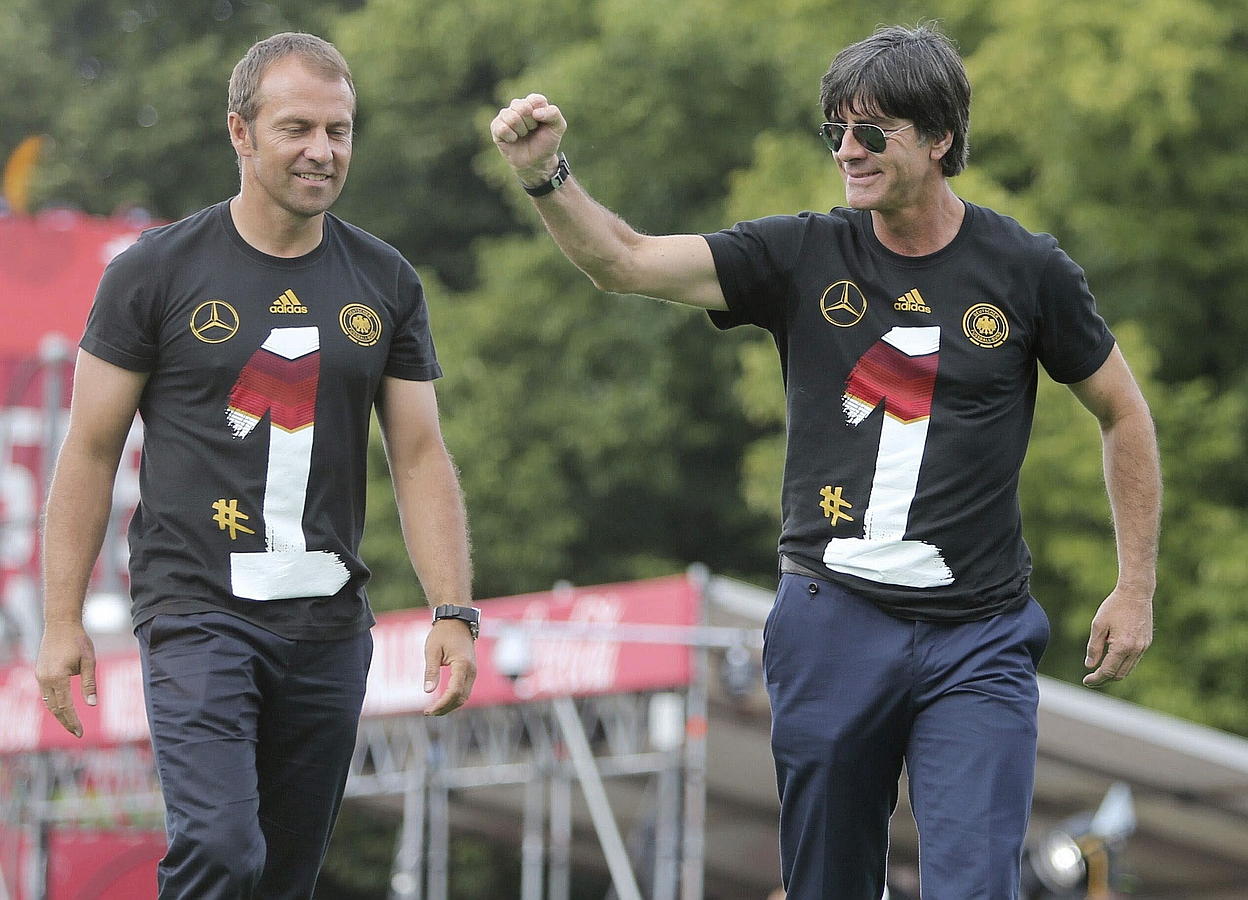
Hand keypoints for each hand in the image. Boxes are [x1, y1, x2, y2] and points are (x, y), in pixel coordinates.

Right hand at [34, 621, 96, 737]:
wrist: (60, 624)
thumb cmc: (78, 641)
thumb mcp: (89, 661)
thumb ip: (89, 683)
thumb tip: (92, 705)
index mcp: (57, 677)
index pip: (65, 707)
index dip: (73, 721)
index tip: (80, 733)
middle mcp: (45, 679)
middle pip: (54, 708)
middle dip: (66, 722)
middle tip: (77, 733)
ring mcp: (40, 676)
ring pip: (48, 702)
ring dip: (59, 714)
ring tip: (72, 724)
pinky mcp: (39, 672)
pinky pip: (46, 693)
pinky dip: (54, 703)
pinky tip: (63, 708)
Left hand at [423, 618, 476, 715]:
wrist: (457, 622)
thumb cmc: (443, 634)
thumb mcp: (432, 650)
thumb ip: (431, 671)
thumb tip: (427, 691)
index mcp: (462, 665)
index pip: (454, 691)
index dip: (442, 704)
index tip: (428, 710)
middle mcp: (471, 671)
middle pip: (461, 698)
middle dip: (445, 708)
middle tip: (428, 712)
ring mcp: (472, 672)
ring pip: (464, 697)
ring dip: (450, 705)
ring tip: (433, 709)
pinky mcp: (470, 672)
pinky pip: (464, 691)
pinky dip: (453, 699)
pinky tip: (441, 701)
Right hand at [490, 93, 566, 186]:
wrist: (536, 162)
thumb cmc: (546, 143)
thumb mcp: (558, 127)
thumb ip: (554, 113)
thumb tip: (535, 113)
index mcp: (533, 102)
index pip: (536, 100)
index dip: (541, 115)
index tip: (542, 124)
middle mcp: (518, 105)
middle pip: (523, 107)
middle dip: (531, 124)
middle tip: (532, 130)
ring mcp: (505, 115)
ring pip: (512, 117)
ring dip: (521, 131)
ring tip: (523, 135)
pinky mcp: (496, 126)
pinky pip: (502, 128)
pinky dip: (511, 137)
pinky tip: (513, 139)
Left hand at [1083, 588, 1152, 686]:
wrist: (1136, 594)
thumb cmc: (1114, 607)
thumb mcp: (1098, 625)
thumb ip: (1094, 647)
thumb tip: (1090, 666)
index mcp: (1122, 646)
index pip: (1108, 671)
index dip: (1096, 679)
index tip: (1086, 681)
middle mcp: (1136, 650)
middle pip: (1119, 674)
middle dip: (1104, 679)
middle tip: (1091, 679)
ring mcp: (1143, 647)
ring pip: (1128, 669)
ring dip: (1114, 673)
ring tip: (1100, 672)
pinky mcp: (1146, 643)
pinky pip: (1134, 660)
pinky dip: (1122, 664)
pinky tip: (1112, 660)